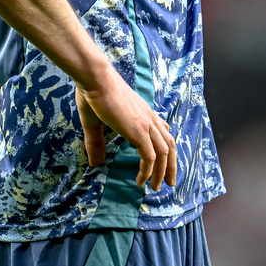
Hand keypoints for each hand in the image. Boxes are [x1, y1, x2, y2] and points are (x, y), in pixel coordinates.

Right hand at [75, 65, 176, 191]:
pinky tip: (141, 180)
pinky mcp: (138, 131)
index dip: (166, 145)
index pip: (163, 129)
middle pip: (169, 144)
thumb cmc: (94, 93)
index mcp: (143, 111)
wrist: (96, 79)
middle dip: (171, 165)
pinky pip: (150, 156)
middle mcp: (149, 118)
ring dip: (162, 172)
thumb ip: (97, 142)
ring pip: (164, 153)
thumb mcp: (97, 122)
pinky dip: (148, 171)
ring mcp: (146, 124)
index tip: (165, 159)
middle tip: (168, 182)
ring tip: (156, 187)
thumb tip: (94, 163)